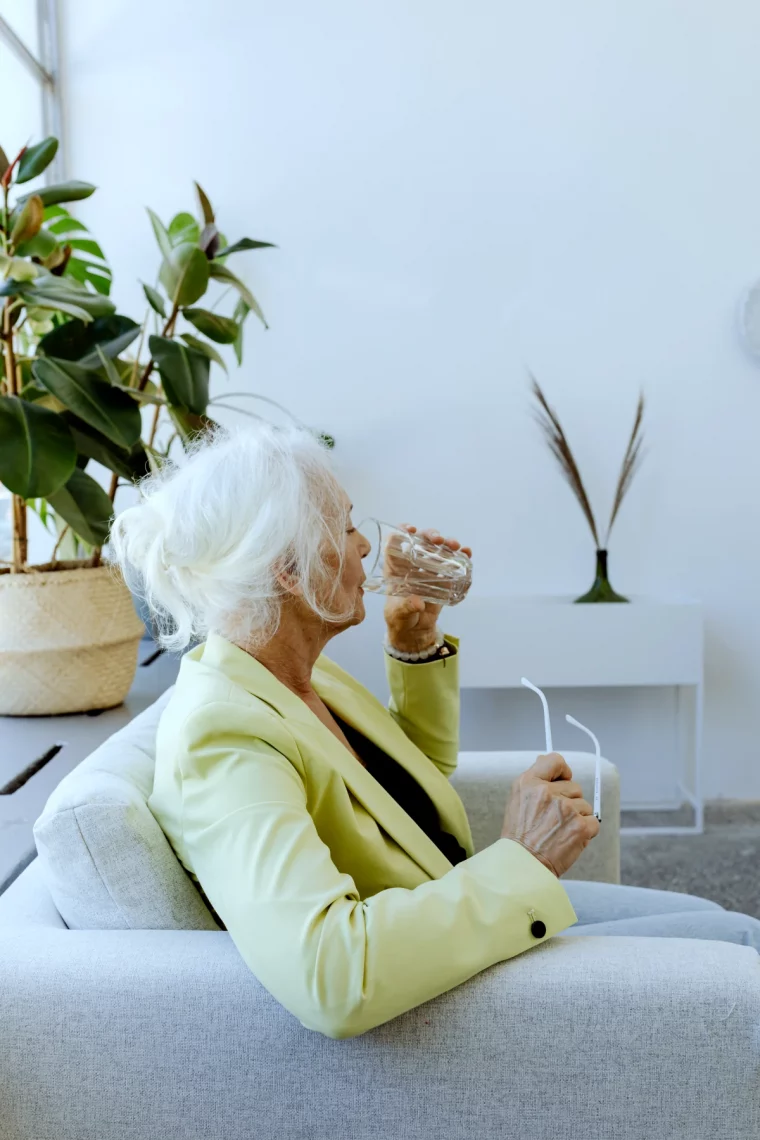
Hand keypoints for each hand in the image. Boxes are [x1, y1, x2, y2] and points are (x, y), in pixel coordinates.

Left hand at [384, 524, 471, 653]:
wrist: (415, 631)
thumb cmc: (399, 619)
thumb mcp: (398, 614)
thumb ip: (406, 607)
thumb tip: (418, 603)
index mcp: (395, 568)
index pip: (395, 543)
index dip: (401, 532)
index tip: (411, 529)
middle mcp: (412, 565)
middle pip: (420, 541)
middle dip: (430, 535)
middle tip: (439, 540)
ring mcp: (428, 570)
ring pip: (437, 549)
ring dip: (447, 543)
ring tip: (455, 545)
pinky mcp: (443, 578)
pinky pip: (452, 563)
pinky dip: (460, 556)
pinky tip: (467, 553)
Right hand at [500, 752, 599, 877]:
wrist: (523, 865)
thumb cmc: (520, 836)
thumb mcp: (518, 799)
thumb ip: (534, 779)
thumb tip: (546, 759)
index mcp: (529, 782)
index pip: (555, 760)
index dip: (562, 771)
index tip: (562, 780)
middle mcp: (547, 792)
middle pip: (574, 787)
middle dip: (569, 802)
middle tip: (552, 819)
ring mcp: (565, 808)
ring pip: (584, 805)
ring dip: (576, 818)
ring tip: (558, 832)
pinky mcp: (580, 826)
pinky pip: (593, 822)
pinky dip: (585, 832)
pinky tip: (569, 839)